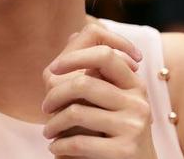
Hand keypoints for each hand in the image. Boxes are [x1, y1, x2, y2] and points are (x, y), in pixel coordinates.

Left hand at [41, 24, 156, 158]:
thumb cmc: (113, 133)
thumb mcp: (108, 100)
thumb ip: (93, 72)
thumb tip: (73, 35)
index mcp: (134, 84)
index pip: (105, 54)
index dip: (75, 56)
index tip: (55, 67)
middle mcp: (138, 101)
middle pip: (84, 82)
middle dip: (54, 96)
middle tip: (45, 108)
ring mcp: (134, 126)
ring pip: (76, 112)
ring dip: (53, 125)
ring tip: (48, 133)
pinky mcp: (125, 151)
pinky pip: (79, 142)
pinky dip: (60, 146)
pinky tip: (56, 149)